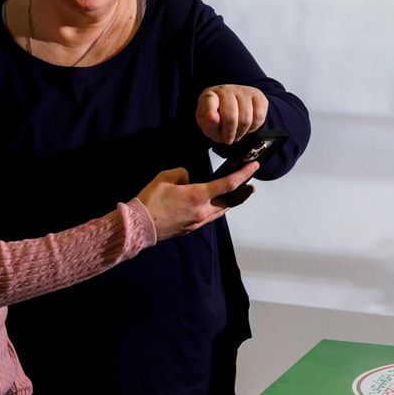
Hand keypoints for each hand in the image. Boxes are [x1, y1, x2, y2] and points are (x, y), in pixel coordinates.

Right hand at [136, 162, 258, 239]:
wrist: (139, 226)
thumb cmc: (150, 200)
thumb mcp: (165, 177)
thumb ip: (182, 174)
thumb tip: (189, 178)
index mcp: (197, 196)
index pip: (228, 184)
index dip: (243, 174)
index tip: (254, 166)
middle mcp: (202, 211)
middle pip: (230, 202)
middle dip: (241, 192)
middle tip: (250, 185)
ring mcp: (198, 222)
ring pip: (221, 211)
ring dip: (230, 202)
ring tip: (235, 194)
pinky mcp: (191, 228)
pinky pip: (210, 217)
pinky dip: (217, 209)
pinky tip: (214, 204)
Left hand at [196, 84, 268, 143]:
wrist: (232, 111)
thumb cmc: (219, 119)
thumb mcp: (208, 126)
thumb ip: (208, 124)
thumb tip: (213, 118)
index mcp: (209, 96)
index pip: (209, 102)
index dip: (210, 115)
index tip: (213, 123)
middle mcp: (226, 90)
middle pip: (231, 117)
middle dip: (230, 133)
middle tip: (228, 139)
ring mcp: (243, 91)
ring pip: (246, 119)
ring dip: (241, 132)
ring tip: (237, 133)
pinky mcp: (258, 95)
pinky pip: (259, 117)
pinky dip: (253, 127)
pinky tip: (247, 126)